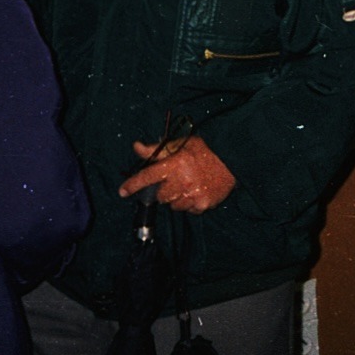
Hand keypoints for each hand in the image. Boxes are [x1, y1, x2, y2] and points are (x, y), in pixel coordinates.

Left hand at [119, 135, 235, 213]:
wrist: (232, 159)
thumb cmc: (205, 150)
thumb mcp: (181, 143)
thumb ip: (157, 149)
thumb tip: (136, 147)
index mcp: (175, 164)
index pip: (148, 176)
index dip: (133, 184)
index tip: (122, 191)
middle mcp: (182, 181)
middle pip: (160, 195)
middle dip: (163, 189)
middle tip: (174, 179)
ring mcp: (193, 195)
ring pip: (173, 205)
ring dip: (176, 197)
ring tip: (188, 184)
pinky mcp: (203, 205)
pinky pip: (188, 210)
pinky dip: (189, 203)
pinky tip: (197, 191)